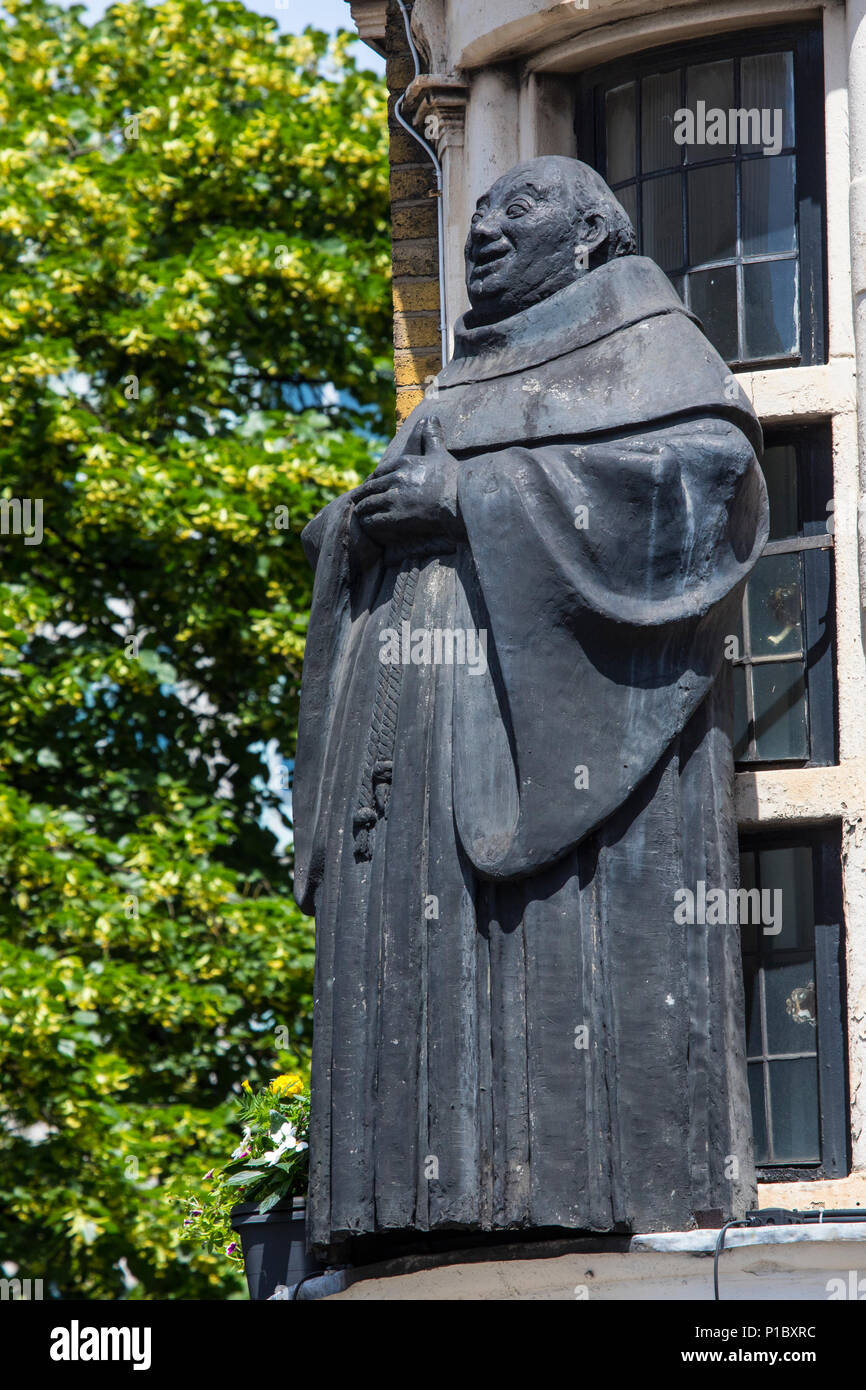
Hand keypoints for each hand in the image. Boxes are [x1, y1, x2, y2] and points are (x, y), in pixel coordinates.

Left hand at [353, 415, 462, 544]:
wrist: (460, 502)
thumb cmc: (453, 478)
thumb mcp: (440, 453)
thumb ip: (431, 436)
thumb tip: (431, 417)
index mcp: (404, 463)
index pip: (380, 471)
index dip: (373, 479)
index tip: (369, 484)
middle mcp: (396, 478)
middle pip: (372, 487)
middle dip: (362, 494)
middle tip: (355, 500)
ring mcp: (394, 497)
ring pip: (369, 503)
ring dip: (362, 509)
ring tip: (359, 514)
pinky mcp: (395, 516)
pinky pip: (373, 519)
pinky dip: (368, 522)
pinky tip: (368, 524)